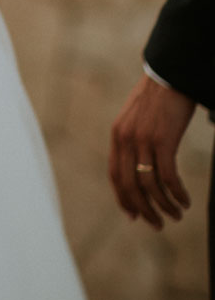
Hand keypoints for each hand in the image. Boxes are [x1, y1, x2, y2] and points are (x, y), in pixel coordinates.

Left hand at [108, 74, 195, 228]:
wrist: (170, 75)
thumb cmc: (157, 99)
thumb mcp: (136, 119)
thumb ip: (132, 142)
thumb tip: (138, 168)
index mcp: (117, 135)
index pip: (115, 175)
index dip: (124, 199)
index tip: (135, 216)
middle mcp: (126, 139)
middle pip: (130, 186)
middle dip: (144, 210)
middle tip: (158, 225)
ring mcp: (143, 139)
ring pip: (150, 185)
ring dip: (163, 205)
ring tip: (176, 215)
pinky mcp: (163, 140)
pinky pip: (168, 176)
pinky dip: (176, 193)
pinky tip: (185, 200)